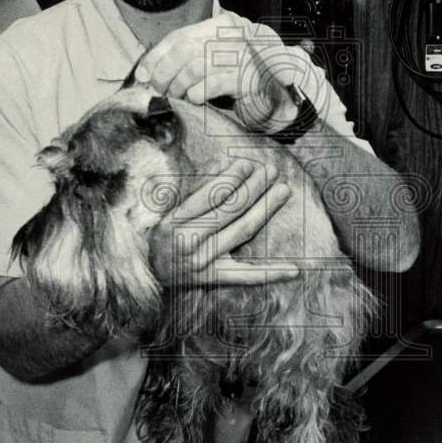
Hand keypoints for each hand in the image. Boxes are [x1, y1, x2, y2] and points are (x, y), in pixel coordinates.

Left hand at [135, 14, 316, 132]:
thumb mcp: (212, 62)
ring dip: (178, 85)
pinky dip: (198, 92)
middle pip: (184, 50)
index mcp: (222, 24)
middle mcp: (234, 34)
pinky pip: (214, 83)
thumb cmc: (240, 80)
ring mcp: (244, 54)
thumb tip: (148, 69)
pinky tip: (192, 99)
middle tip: (158, 90)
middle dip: (164, 72)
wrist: (278, 97)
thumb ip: (187, 58)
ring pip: (195, 67)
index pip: (180, 36)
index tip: (142, 74)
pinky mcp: (249, 77)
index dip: (157, 55)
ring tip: (176, 97)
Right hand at [148, 158, 299, 286]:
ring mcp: (203, 262)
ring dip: (265, 209)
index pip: (210, 196)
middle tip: (272, 170)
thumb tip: (224, 167)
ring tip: (282, 190)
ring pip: (241, 232)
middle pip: (230, 210)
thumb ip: (192, 193)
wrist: (147, 273)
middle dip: (254, 187)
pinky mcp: (213, 279)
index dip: (231, 177)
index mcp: (175, 221)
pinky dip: (271, 274)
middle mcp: (189, 242)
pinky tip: (295, 270)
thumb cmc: (158, 235)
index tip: (248, 163)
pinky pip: (246, 277)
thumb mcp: (165, 211)